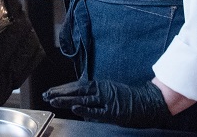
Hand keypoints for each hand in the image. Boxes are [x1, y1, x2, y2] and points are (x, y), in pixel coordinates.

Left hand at [42, 79, 171, 127]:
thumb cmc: (130, 99)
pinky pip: (96, 110)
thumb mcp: (110, 93)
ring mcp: (107, 100)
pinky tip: (74, 107)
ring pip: (83, 99)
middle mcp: (102, 90)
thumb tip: (80, 104)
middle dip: (60, 92)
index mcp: (100, 86)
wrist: (150, 102)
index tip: (51, 91)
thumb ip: (96, 97)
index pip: (77, 86)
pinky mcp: (113, 111)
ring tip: (53, 99)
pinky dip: (85, 109)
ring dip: (67, 99)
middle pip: (77, 90)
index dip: (63, 89)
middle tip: (46, 94)